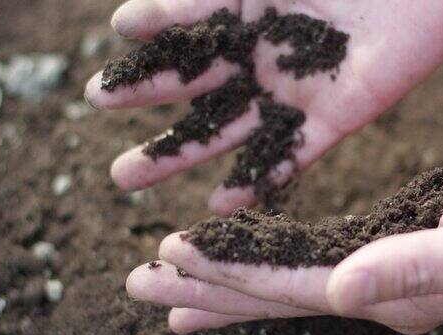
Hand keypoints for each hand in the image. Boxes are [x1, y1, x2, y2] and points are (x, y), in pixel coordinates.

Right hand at [85, 0, 442, 214]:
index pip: (185, 44)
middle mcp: (269, 54)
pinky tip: (218, 206)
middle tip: (115, 167)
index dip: (145, 70)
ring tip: (135, 183)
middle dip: (155, 124)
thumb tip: (125, 21)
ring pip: (235, 132)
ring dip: (188, 159)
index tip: (101, 93)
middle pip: (201, 97)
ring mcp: (301, 89)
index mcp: (250, 9)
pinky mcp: (341, 114)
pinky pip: (294, 153)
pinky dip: (258, 178)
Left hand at [126, 128, 442, 334]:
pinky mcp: (391, 235)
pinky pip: (318, 250)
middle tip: (137, 285)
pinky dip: (273, 252)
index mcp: (400, 294)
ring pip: (291, 275)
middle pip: (279, 295)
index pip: (299, 291)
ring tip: (169, 280)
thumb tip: (342, 293)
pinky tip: (248, 253)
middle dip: (208, 289)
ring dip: (228, 276)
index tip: (172, 258)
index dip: (235, 275)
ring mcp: (385, 265)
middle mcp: (382, 289)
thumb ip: (421, 270)